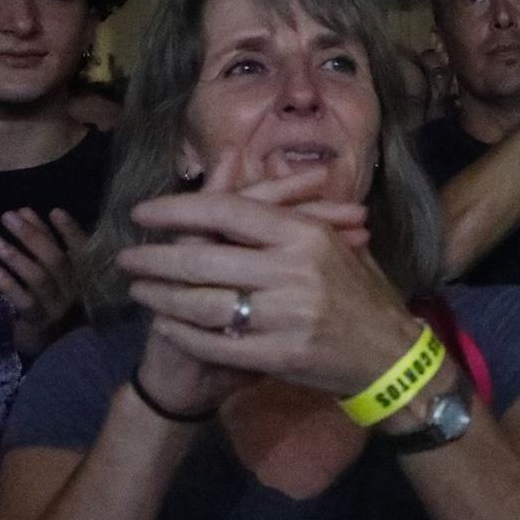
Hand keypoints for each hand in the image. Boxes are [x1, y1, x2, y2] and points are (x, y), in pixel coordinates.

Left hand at [0, 208, 90, 357]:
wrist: (52, 343)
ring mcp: (57, 307)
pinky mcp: (39, 322)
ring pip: (39, 279)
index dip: (70, 231)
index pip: (81, 249)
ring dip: (15, 256)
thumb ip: (43, 241)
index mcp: (83, 275)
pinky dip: (9, 285)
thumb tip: (24, 211)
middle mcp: (74, 290)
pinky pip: (24, 302)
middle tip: (8, 217)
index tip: (54, 211)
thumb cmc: (52, 298)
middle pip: (55, 260)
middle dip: (31, 236)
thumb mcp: (53, 269)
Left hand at [118, 153, 409, 409]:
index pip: (228, 210)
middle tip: (125, 258)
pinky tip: (163, 326)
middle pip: (204, 257)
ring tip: (139, 290)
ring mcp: (287, 315)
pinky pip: (216, 343)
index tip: (143, 213)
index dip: (178, 209)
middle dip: (155, 258)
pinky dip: (183, 334)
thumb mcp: (328, 240)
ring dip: (162, 297)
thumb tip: (229, 163)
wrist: (393, 356)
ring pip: (203, 303)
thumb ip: (279, 206)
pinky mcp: (280, 355)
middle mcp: (294, 270)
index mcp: (305, 234)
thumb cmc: (360, 292)